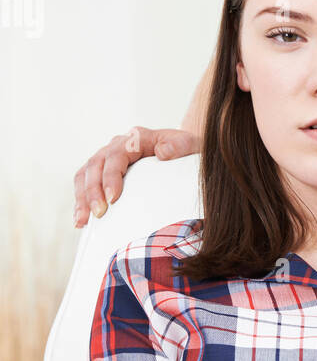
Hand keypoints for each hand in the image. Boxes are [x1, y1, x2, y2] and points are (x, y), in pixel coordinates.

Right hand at [73, 126, 202, 227]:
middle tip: (99, 214)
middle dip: (93, 191)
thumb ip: (181, 145)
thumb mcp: (191, 144)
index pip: (116, 155)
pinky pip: (85, 184)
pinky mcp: (103, 172)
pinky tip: (81, 222)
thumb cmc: (187, 151)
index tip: (113, 198)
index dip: (111, 176)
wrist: (184, 155)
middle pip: (96, 164)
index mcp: (136, 138)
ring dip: (82, 198)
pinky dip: (81, 201)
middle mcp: (118, 145)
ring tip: (82, 221)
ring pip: (85, 174)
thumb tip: (162, 152)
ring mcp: (108, 158)